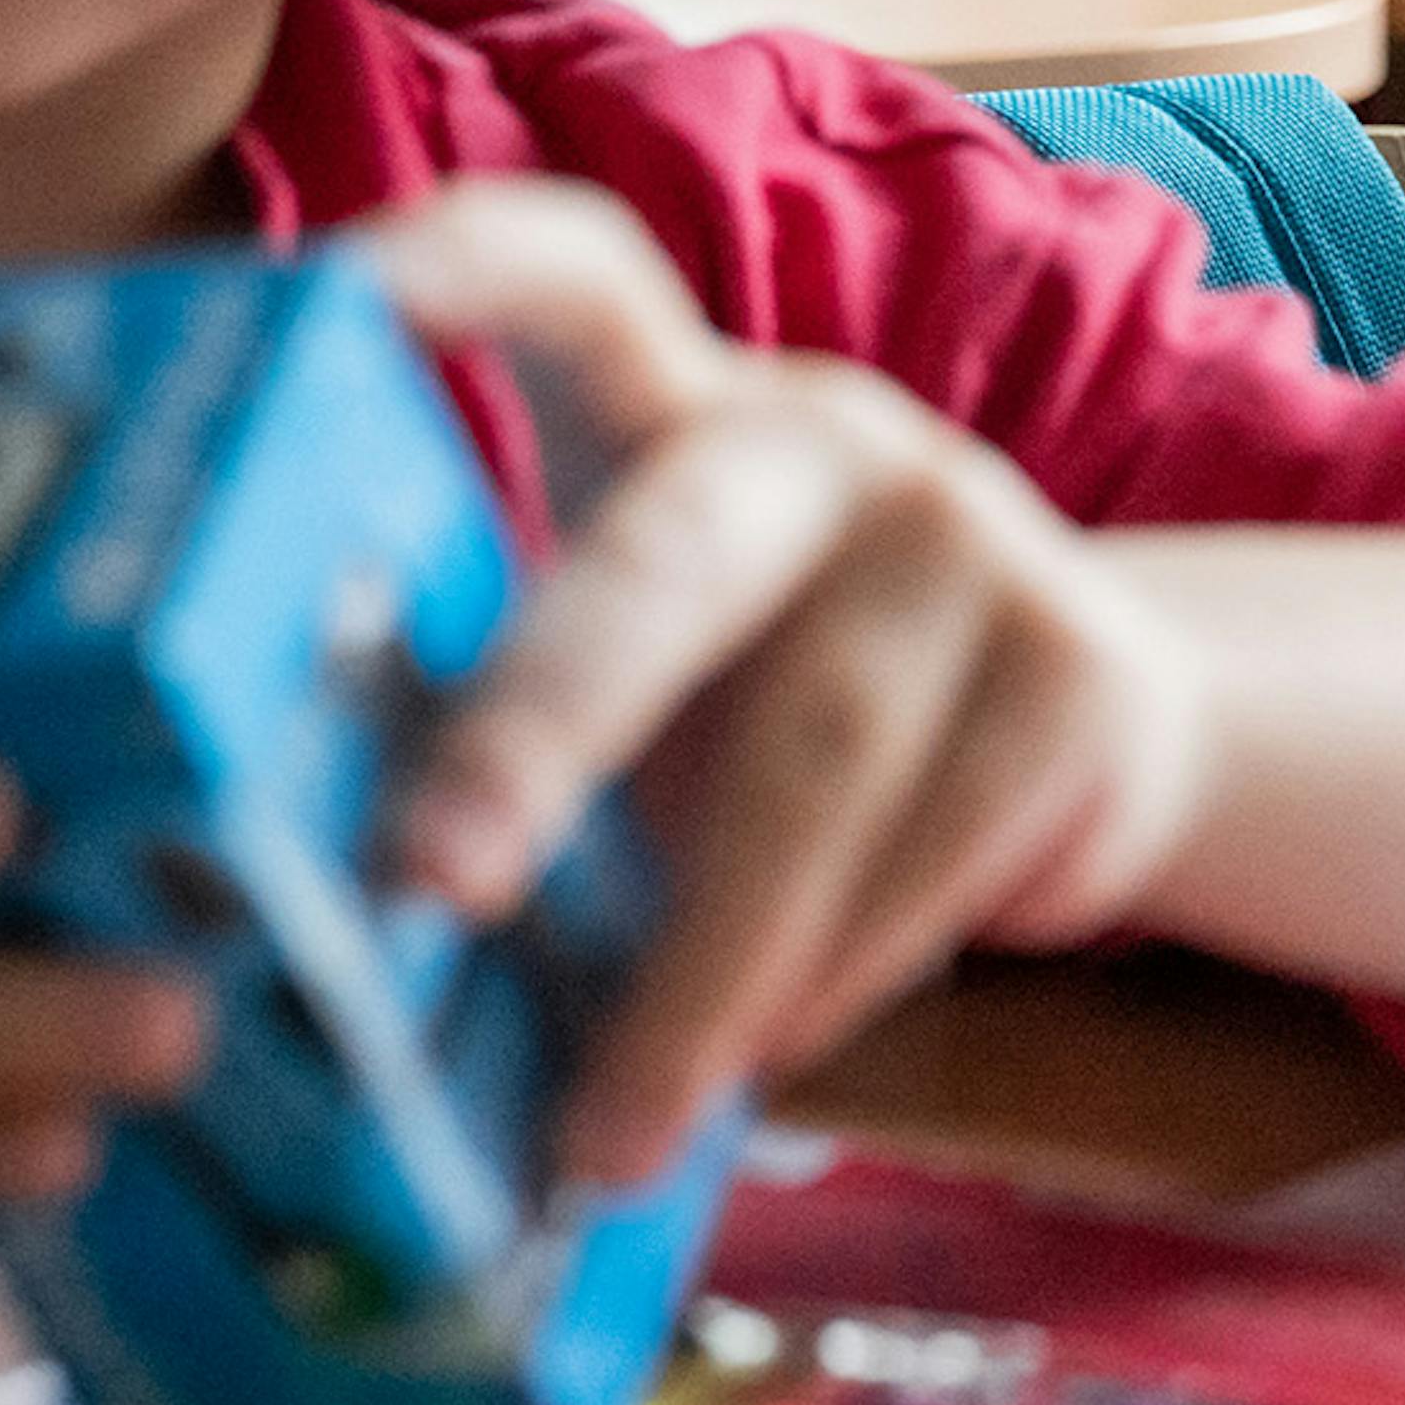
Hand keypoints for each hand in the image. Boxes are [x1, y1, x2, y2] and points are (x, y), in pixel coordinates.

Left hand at [358, 182, 1223, 1188]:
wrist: (1106, 726)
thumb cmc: (784, 711)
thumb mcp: (662, 675)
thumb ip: (531, 718)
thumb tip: (298, 921)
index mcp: (680, 405)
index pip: (577, 281)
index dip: (466, 270)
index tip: (340, 301)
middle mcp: (822, 442)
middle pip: (671, 561)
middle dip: (539, 724)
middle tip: (428, 878)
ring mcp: (967, 539)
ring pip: (807, 767)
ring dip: (693, 975)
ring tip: (600, 1134)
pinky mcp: (1076, 668)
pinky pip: (922, 855)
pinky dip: (821, 985)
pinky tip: (758, 1069)